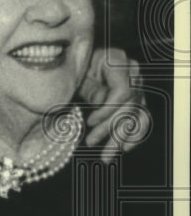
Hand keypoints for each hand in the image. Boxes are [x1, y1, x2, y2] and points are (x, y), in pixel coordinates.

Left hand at [78, 48, 150, 162]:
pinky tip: (124, 148)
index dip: (108, 110)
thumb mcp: (77, 75)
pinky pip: (141, 118)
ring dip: (121, 137)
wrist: (78, 63)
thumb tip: (102, 104)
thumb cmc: (74, 66)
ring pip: (135, 115)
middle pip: (129, 106)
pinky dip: (134, 134)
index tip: (90, 122)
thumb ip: (91, 89)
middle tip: (91, 143)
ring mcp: (137, 84)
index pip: (123, 91)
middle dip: (110, 128)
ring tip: (106, 155)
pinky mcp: (136, 97)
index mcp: (117, 59)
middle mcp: (133, 71)